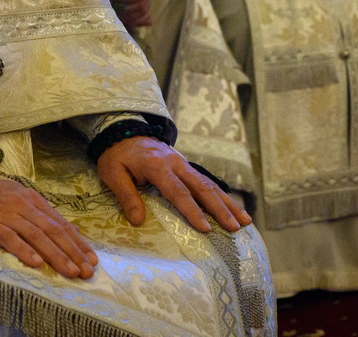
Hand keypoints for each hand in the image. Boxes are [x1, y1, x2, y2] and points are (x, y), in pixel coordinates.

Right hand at [0, 167, 97, 278]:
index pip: (60, 222)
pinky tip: (36, 263)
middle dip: (73, 252)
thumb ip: (32, 212)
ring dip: (56, 255)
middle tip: (87, 271)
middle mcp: (23, 204)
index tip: (91, 258)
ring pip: (37, 235)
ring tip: (70, 271)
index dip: (77, 242)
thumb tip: (55, 229)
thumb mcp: (11, 198)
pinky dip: (24, 250)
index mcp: (30, 199)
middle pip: (53, 230)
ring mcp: (5, 213)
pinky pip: (9, 238)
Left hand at [96, 136, 251, 233]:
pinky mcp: (186, 166)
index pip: (179, 192)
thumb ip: (126, 196)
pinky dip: (222, 196)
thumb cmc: (117, 155)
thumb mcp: (113, 174)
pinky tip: (234, 209)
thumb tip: (138, 221)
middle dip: (220, 209)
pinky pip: (207, 181)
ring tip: (244, 220)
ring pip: (210, 184)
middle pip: (202, 187)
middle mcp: (176, 164)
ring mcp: (184, 164)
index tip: (206, 228)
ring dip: (228, 203)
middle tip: (235, 228)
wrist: (124, 130)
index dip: (193, 211)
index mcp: (158, 166)